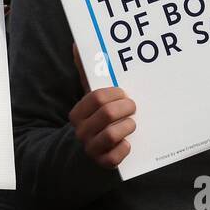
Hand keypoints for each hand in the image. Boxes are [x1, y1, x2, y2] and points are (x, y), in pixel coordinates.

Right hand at [69, 43, 135, 168]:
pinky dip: (126, 149)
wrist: (88, 153)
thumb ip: (86, 73)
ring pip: (113, 134)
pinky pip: (117, 156)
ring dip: (128, 127)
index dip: (115, 94)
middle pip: (107, 113)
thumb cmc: (96, 119)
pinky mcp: (103, 164)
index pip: (97, 97)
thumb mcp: (90, 98)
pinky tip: (127, 143)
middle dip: (126, 108)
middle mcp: (81, 131)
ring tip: (131, 124)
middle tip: (133, 107)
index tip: (124, 94)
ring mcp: (91, 149)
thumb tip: (77, 45)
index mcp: (78, 113)